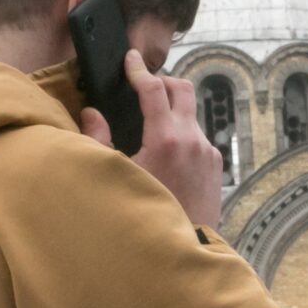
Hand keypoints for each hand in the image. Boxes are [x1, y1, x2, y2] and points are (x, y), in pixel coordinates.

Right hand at [80, 50, 222, 228]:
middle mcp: (192, 140)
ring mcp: (208, 151)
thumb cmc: (144, 214)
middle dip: (163, 81)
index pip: (153, 89)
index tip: (130, 59)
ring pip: (191, 115)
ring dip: (173, 111)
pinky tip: (167, 155)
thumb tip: (91, 112)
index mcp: (166, 138)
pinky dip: (183, 135)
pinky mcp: (216, 165)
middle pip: (183, 88)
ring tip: (152, 127)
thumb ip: (99, 140)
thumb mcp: (115, 175)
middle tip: (145, 86)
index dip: (139, 70)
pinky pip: (199, 138)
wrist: (183, 248)